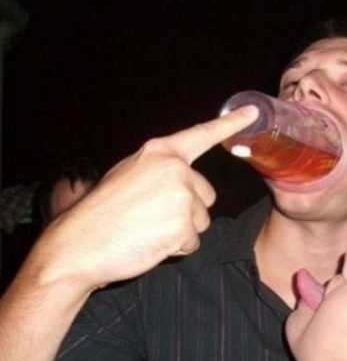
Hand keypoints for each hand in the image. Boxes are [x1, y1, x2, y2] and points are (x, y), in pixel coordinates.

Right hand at [30, 106, 257, 290]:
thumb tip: (182, 176)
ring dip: (181, 230)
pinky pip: (193, 242)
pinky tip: (151, 243)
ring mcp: (182, 197)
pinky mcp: (184, 226)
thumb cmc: (99, 212)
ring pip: (201, 220)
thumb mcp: (128, 175)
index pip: (201, 135)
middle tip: (152, 216)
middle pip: (206, 194)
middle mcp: (176, 170)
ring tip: (148, 229)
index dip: (230, 124)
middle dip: (187, 209)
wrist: (78, 246)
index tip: (253, 112)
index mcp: (159, 152)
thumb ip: (159, 171)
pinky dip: (176, 248)